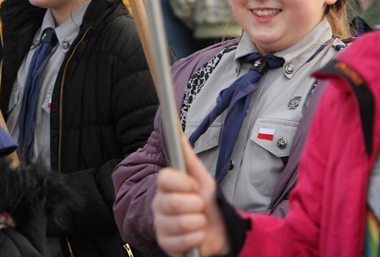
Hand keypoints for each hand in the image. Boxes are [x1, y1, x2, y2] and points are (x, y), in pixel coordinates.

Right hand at [153, 135, 229, 255]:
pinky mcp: (166, 245)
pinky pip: (183, 241)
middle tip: (200, 206)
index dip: (182, 182)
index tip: (194, 186)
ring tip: (200, 221)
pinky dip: (197, 238)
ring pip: (180, 223)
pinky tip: (198, 235)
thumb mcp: (202, 178)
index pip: (163, 178)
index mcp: (166, 188)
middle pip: (172, 202)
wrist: (220, 228)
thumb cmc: (209, 203)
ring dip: (199, 223)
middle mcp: (159, 206)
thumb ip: (188, 158)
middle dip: (196, 205)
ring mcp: (161, 226)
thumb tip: (178, 133)